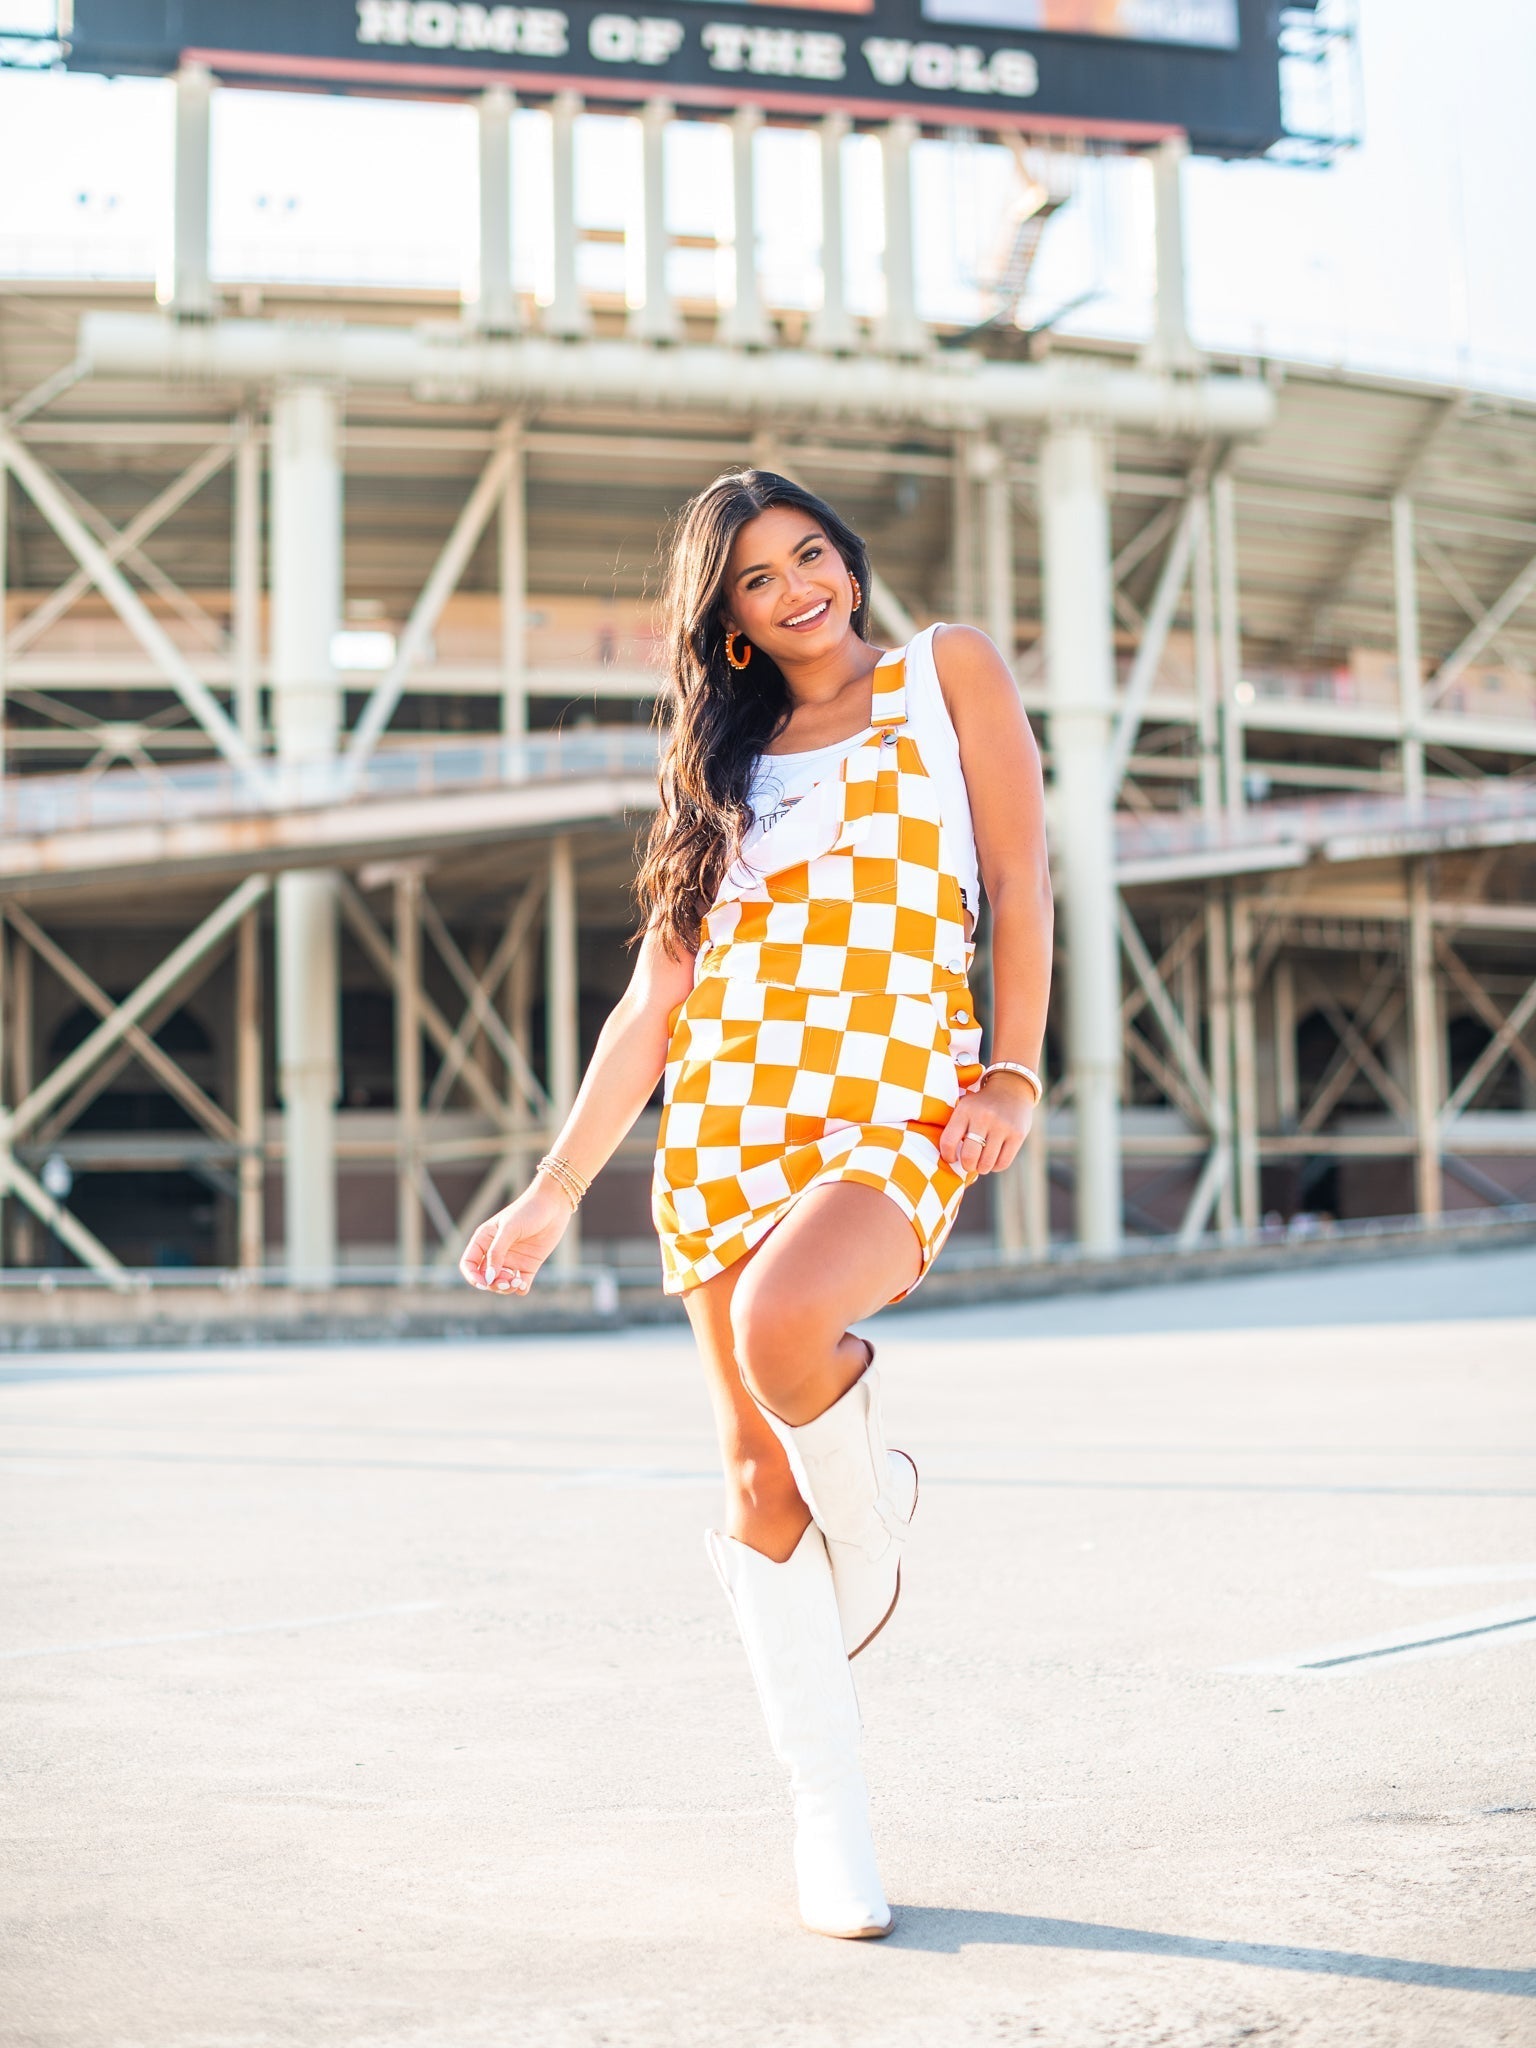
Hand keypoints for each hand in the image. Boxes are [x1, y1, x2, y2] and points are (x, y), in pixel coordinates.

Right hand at [458, 1176, 572, 1293]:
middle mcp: (496, 1252)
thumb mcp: (509, 1229)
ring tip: (516, 1282)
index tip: (484, 1284)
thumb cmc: (528, 1210)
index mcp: (484, 1240)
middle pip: (486, 1278)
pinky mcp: (529, 1265)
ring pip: (502, 1283)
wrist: (555, 1205)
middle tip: (507, 1280)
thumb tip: (488, 1277)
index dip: (472, 1277)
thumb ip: (497, 1252)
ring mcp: (513, 1260)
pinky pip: (520, 1284)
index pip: (469, 1264)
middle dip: (493, 1284)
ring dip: (506, 1288)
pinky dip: (520, 1289)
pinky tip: (522, 1285)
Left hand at [938, 1070, 1034, 1176]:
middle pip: (969, 1156)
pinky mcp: (1017, 1135)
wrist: (1011, 1088)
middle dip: (967, 1165)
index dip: (948, 1156)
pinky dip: (996, 1166)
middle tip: (969, 1163)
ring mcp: (1002, 1126)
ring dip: (981, 1168)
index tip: (952, 1158)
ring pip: (986, 1163)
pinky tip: (994, 1160)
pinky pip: (1003, 1163)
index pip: (949, 1142)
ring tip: (981, 1164)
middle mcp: (983, 1117)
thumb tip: (950, 1159)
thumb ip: (955, 1128)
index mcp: (965, 1110)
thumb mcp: (965, 1107)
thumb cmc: (981, 1105)